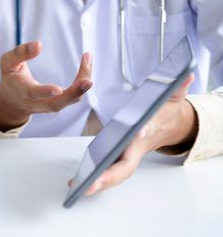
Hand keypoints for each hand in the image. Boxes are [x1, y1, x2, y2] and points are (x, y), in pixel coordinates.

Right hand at [0, 41, 92, 131]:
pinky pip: (74, 96)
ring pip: (69, 100)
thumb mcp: (7, 62)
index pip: (33, 93)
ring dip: (82, 85)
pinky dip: (82, 82)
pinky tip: (87, 65)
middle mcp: (37, 102)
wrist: (12, 102)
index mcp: (22, 91)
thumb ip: (20, 53)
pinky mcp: (59, 103)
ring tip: (88, 61)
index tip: (58, 89)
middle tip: (88, 81)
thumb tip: (38, 45)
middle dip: (73, 93)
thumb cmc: (11, 78)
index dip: (45, 92)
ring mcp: (49, 105)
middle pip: (57, 104)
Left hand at [76, 74, 197, 195]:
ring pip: (114, 174)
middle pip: (125, 166)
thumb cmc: (164, 110)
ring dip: (98, 183)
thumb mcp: (170, 96)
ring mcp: (127, 156)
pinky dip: (94, 179)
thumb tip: (185, 75)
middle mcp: (136, 148)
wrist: (167, 124)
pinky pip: (107, 171)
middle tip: (91, 184)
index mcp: (146, 131)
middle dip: (109, 176)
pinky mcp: (118, 158)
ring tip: (78, 188)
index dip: (140, 135)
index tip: (136, 135)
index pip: (143, 134)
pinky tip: (77, 184)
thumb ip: (175, 86)